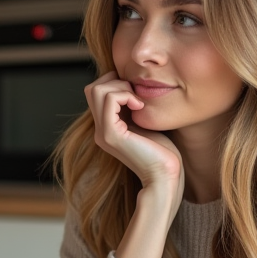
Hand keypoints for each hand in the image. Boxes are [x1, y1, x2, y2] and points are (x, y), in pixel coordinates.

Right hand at [86, 71, 183, 196]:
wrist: (164, 176)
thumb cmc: (162, 152)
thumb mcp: (146, 124)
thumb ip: (135, 108)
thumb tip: (136, 87)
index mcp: (107, 128)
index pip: (96, 92)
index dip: (115, 83)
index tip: (136, 93)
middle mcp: (100, 130)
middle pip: (92, 88)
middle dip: (115, 82)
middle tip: (136, 94)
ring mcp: (102, 133)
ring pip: (96, 90)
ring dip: (120, 87)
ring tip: (137, 101)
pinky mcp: (110, 134)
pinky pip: (109, 100)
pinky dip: (125, 95)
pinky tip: (140, 106)